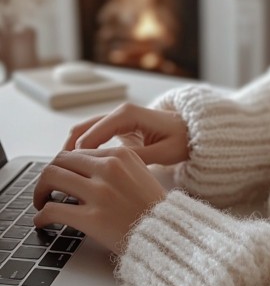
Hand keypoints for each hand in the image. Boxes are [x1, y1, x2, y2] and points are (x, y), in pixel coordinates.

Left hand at [33, 147, 165, 252]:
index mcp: (120, 156)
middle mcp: (108, 169)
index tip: (60, 178)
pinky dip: (41, 216)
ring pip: (51, 179)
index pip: (77, 153)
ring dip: (39, 192)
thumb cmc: (154, 210)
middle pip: (60, 161)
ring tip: (40, 203)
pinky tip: (42, 222)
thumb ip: (113, 167)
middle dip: (47, 176)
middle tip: (45, 189)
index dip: (63, 166)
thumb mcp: (139, 174)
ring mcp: (100, 193)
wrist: (168, 236)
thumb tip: (81, 170)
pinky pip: (53, 210)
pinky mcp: (92, 218)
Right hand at [64, 102, 188, 165]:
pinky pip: (94, 135)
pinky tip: (79, 166)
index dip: (80, 153)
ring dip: (73, 149)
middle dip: (69, 150)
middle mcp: (119, 113)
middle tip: (61, 172)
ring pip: (85, 131)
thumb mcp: (163, 152)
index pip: (93, 133)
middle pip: (83, 128)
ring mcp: (117, 118)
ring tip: (66, 171)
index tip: (72, 172)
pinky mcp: (118, 126)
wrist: (192, 131)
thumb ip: (138, 158)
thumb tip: (113, 166)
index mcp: (127, 115)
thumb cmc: (181, 140)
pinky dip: (83, 148)